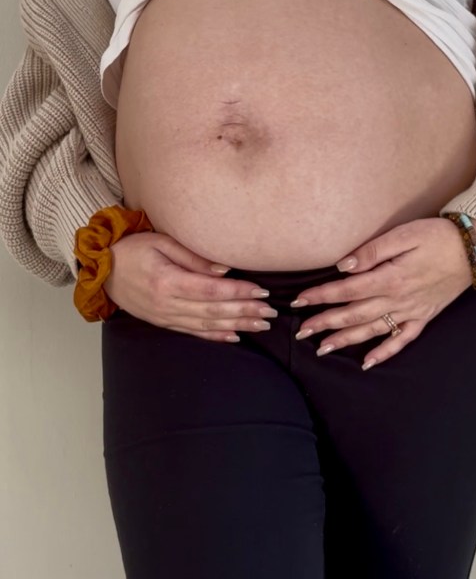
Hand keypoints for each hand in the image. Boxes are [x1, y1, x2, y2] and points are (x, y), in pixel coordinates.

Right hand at [104, 232, 277, 340]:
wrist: (101, 270)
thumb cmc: (131, 249)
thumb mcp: (160, 242)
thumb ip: (193, 256)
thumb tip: (224, 269)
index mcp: (167, 281)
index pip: (211, 290)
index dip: (238, 292)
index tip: (261, 291)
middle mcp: (167, 304)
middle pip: (213, 310)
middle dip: (244, 311)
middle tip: (270, 312)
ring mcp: (165, 316)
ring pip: (207, 324)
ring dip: (236, 325)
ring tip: (261, 325)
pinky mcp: (163, 322)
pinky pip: (193, 332)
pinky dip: (215, 336)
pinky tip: (234, 337)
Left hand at [291, 217, 475, 369]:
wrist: (474, 249)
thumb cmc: (436, 236)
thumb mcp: (403, 235)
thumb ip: (372, 251)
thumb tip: (343, 266)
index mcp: (390, 278)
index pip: (347, 290)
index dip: (321, 296)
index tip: (299, 301)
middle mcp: (398, 300)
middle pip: (354, 315)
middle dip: (325, 322)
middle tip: (300, 331)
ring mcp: (412, 312)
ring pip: (373, 330)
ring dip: (346, 340)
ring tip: (322, 348)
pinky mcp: (424, 317)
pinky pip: (402, 340)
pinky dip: (384, 353)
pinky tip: (367, 363)